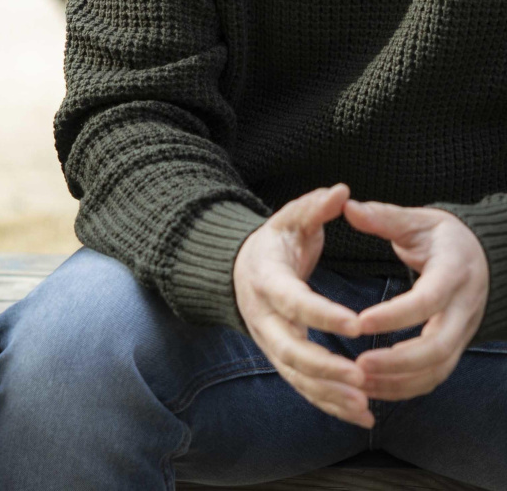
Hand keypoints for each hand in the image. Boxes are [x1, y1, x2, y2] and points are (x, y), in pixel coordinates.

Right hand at [233, 184, 370, 426]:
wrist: (240, 269)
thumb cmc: (275, 241)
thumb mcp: (291, 218)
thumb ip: (315, 206)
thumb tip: (342, 191)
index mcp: (266, 278)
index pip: (294, 300)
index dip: (322, 314)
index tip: (356, 324)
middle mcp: (263, 316)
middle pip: (289, 350)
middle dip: (325, 367)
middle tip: (360, 377)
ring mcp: (270, 342)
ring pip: (296, 376)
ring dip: (330, 394)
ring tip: (365, 404)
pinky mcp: (280, 359)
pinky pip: (303, 387)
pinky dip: (330, 404)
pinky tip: (362, 415)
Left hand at [345, 200, 488, 400]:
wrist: (482, 256)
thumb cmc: (443, 237)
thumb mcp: (417, 220)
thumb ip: (384, 217)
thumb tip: (347, 206)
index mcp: (453, 272)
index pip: (427, 301)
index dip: (395, 316)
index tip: (360, 321)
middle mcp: (462, 308)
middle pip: (438, 348)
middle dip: (397, 361)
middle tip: (358, 364)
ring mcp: (461, 332)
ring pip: (437, 370)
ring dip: (398, 381)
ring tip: (359, 380)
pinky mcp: (455, 348)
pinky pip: (434, 377)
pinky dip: (405, 387)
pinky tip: (374, 386)